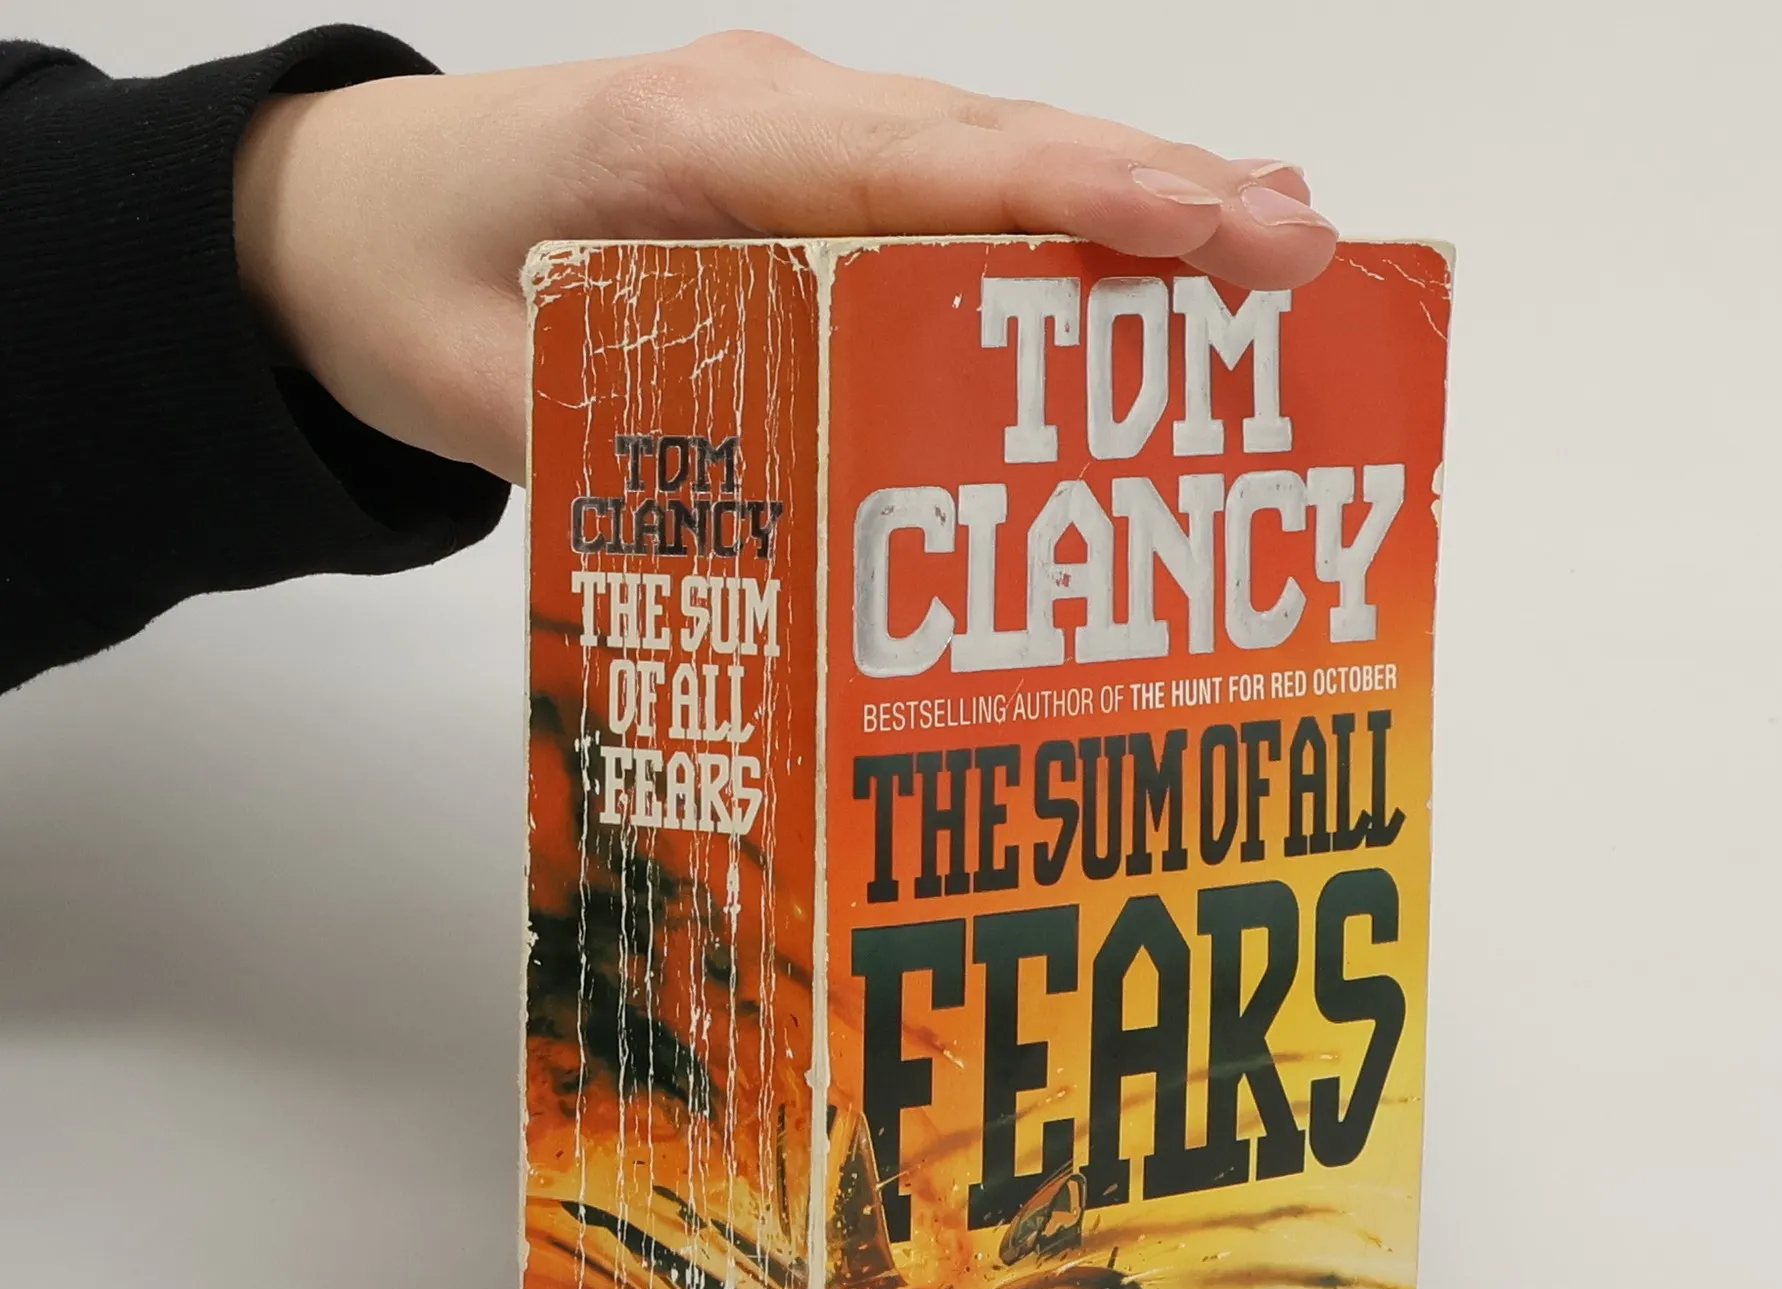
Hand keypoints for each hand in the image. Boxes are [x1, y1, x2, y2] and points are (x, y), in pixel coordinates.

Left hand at [234, 31, 1336, 486]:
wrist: (346, 213)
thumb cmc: (410, 275)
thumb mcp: (486, 386)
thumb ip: (620, 446)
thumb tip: (777, 537)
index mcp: (697, 142)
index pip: (911, 160)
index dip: (1060, 196)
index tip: (1192, 225)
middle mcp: (773, 120)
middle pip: (991, 147)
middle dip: (1153, 195)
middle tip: (1299, 244)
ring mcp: (800, 146)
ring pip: (992, 165)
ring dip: (1133, 207)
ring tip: (1272, 247)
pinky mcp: (809, 191)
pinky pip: (950, 203)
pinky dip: (1058, 234)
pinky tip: (1152, 267)